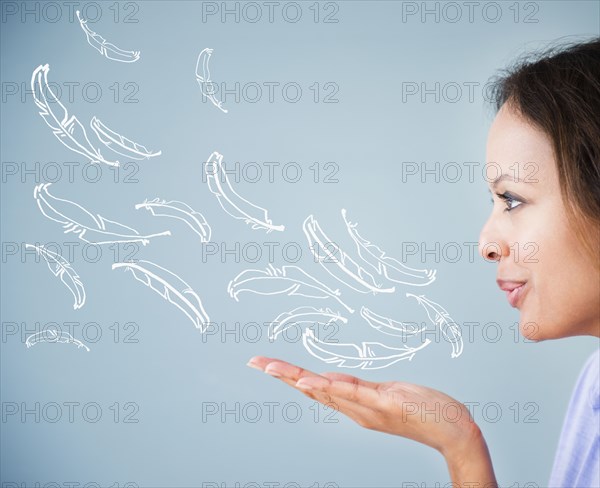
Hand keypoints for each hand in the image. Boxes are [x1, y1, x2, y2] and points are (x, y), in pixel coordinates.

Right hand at [247, 356, 482, 458]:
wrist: (454, 431)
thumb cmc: (422, 410)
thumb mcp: (384, 394)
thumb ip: (356, 388)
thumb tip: (327, 378)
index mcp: (354, 405)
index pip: (315, 388)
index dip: (288, 376)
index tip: (264, 363)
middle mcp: (356, 410)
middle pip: (312, 389)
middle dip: (282, 375)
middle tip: (255, 362)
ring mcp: (369, 408)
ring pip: (327, 391)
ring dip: (297, 379)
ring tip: (272, 367)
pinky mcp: (386, 404)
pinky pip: (355, 395)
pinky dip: (331, 388)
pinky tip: (313, 381)